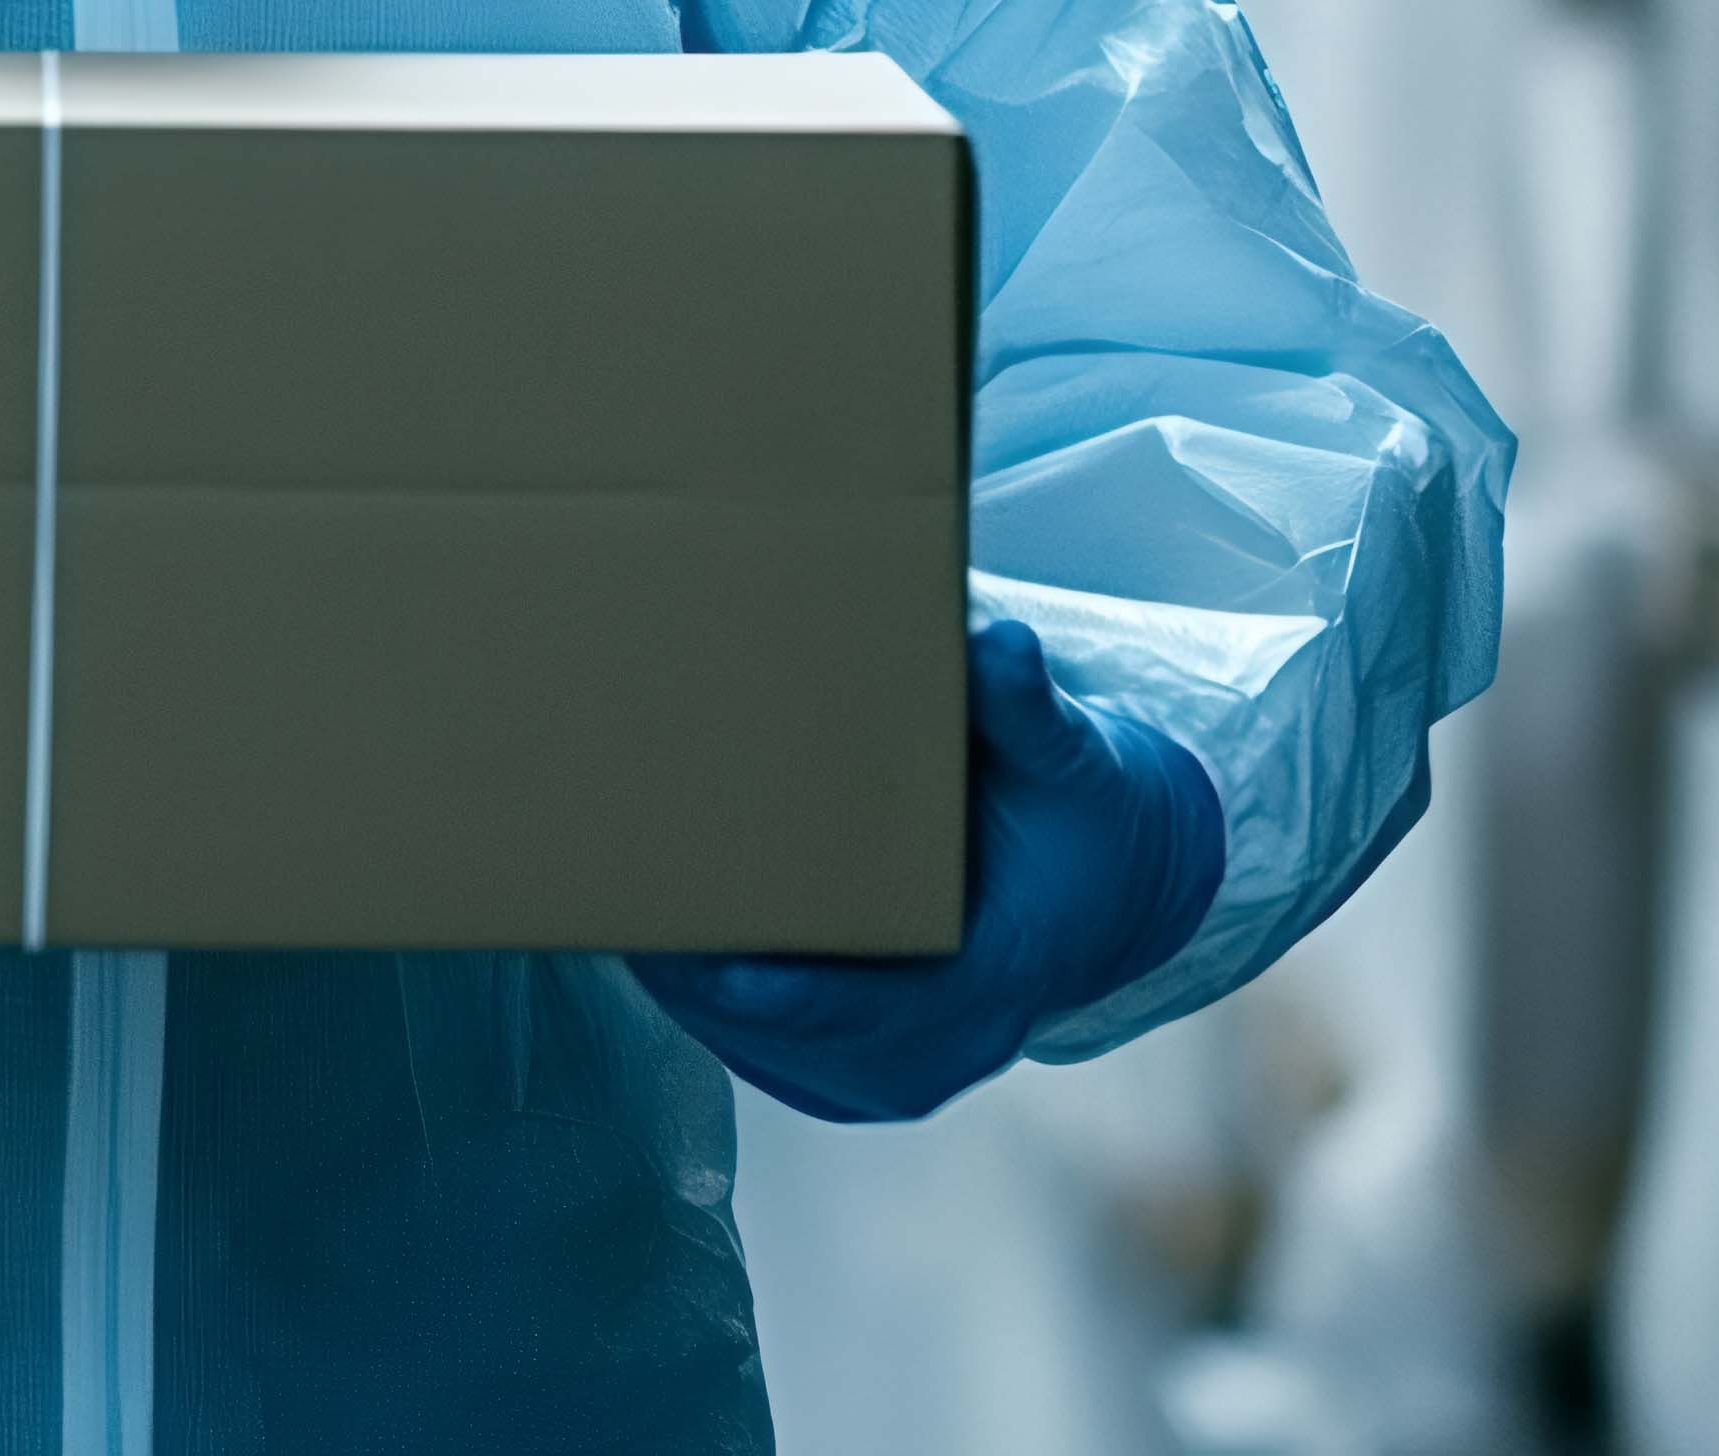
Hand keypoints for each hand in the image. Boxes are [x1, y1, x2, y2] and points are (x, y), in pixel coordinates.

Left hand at [632, 618, 1222, 1122]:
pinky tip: (657, 925)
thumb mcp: (1073, 762)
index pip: (858, 1006)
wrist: (1111, 895)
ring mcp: (888, 1075)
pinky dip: (709, 994)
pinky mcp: (853, 1074)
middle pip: (780, 1028)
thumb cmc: (1082, 820)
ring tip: (611, 895)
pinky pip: (759, 1045)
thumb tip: (997, 642)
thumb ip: (1027, 709)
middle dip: (694, 967)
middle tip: (607, 887)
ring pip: (754, 1042)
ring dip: (687, 981)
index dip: (768, 986)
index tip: (690, 952)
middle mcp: (934, 1053)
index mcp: (987, 984)